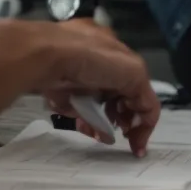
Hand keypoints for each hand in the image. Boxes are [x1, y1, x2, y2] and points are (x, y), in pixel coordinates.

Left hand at [31, 21, 160, 155]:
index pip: (137, 84)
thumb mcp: (133, 71)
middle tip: (120, 134)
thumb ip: (144, 96)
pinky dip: (81, 119)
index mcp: (117, 51)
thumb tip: (142, 119)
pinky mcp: (57, 87)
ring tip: (100, 135)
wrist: (46, 55)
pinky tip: (84, 128)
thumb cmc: (92, 59)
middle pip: (115, 96)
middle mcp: (96, 60)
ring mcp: (75, 74)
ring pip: (94, 105)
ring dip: (101, 123)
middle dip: (120, 118)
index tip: (137, 139)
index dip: (142, 112)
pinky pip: (74, 107)